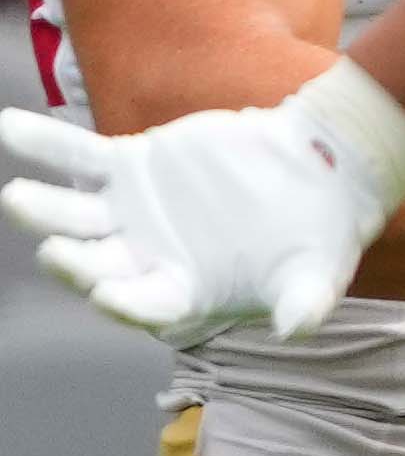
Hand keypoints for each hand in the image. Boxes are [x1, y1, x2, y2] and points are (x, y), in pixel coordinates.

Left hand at [0, 56, 404, 339]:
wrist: (322, 169)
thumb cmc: (320, 232)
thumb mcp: (319, 272)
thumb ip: (305, 301)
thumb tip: (296, 327)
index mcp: (184, 291)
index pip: (146, 303)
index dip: (126, 302)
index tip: (106, 297)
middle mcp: (146, 256)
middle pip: (99, 264)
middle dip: (74, 262)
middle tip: (55, 253)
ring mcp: (131, 210)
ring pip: (75, 213)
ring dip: (43, 208)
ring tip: (16, 198)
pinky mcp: (129, 165)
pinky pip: (76, 155)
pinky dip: (42, 143)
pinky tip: (8, 128)